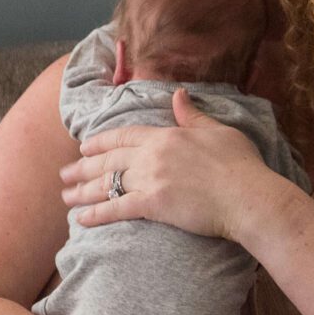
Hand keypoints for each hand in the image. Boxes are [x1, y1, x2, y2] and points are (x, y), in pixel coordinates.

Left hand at [61, 89, 286, 243]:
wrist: (250, 197)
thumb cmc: (241, 165)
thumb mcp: (218, 131)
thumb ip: (192, 115)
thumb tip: (178, 94)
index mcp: (166, 136)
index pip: (124, 135)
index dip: (100, 141)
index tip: (83, 146)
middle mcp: (152, 155)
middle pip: (108, 160)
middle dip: (82, 167)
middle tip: (63, 174)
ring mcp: (151, 179)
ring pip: (106, 184)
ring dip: (82, 191)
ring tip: (65, 197)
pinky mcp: (153, 205)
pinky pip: (116, 209)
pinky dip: (96, 214)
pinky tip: (80, 220)